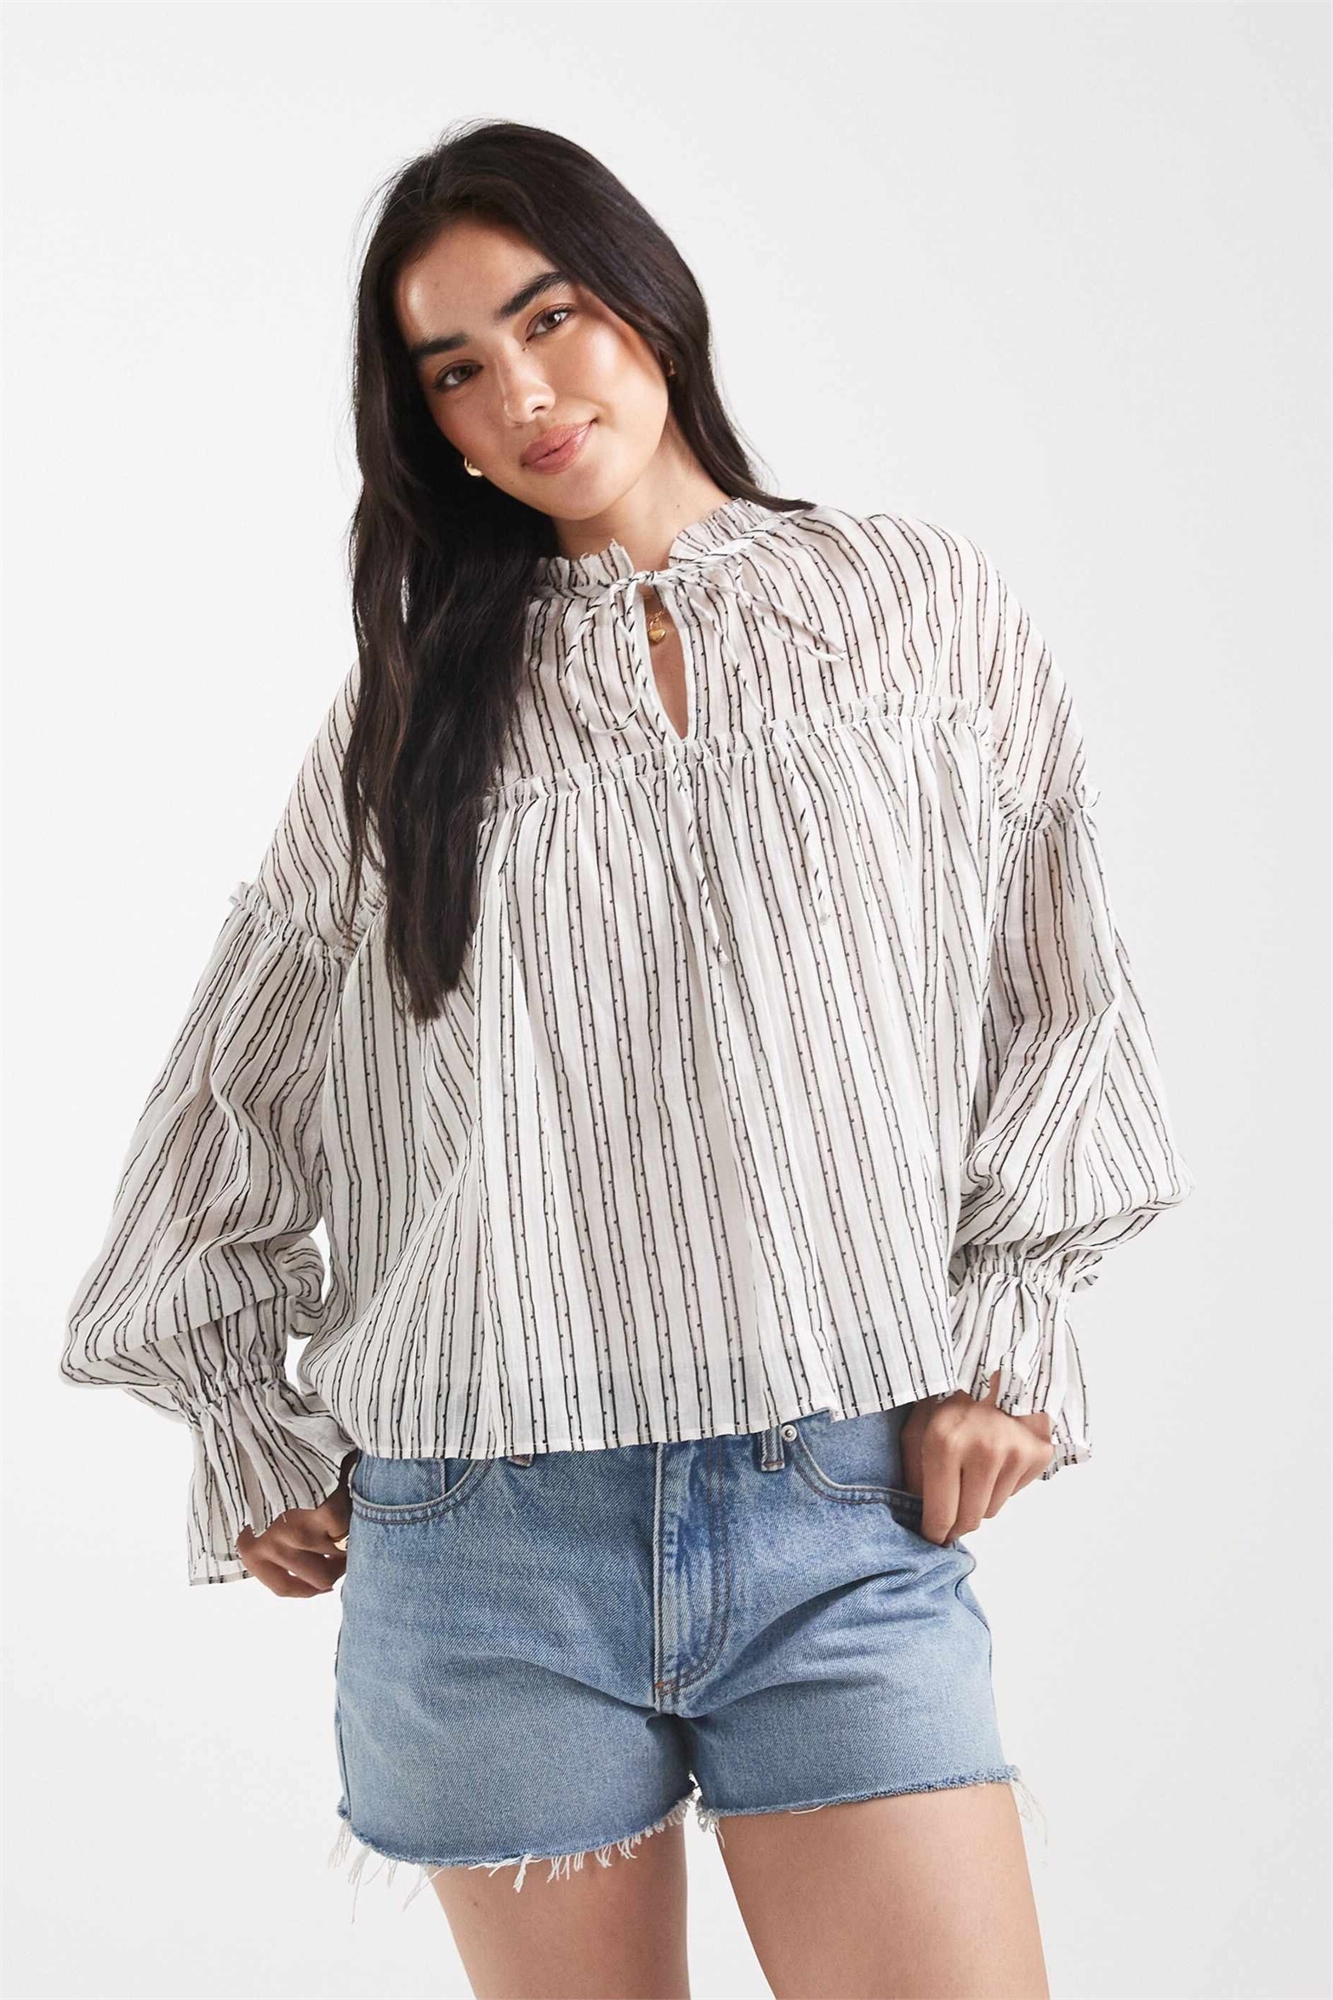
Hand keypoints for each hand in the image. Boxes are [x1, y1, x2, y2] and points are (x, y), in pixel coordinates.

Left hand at [235, 1449, 358, 1595]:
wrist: (252, 1421)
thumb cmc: (254, 1459)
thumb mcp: (252, 1503)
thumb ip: (270, 1532)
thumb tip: (305, 1555)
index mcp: (250, 1546)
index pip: (285, 1587)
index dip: (310, 1588)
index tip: (325, 1582)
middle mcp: (273, 1545)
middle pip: (319, 1578)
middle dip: (336, 1566)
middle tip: (346, 1547)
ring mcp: (300, 1532)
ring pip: (340, 1557)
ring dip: (349, 1542)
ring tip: (352, 1518)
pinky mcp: (326, 1513)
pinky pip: (351, 1530)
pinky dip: (354, 1516)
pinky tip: (350, 1496)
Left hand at [899, 1373, 1054, 1543]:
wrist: (998, 1364)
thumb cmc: (950, 1395)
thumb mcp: (917, 1425)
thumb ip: (912, 1471)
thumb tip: (916, 1513)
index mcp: (945, 1444)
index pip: (942, 1515)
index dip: (934, 1532)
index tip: (932, 1536)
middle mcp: (984, 1452)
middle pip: (970, 1520)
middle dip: (956, 1521)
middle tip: (949, 1510)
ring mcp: (1016, 1453)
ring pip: (993, 1510)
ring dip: (979, 1499)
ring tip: (972, 1467)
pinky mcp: (1039, 1454)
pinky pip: (1014, 1492)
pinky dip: (1001, 1483)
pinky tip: (994, 1456)